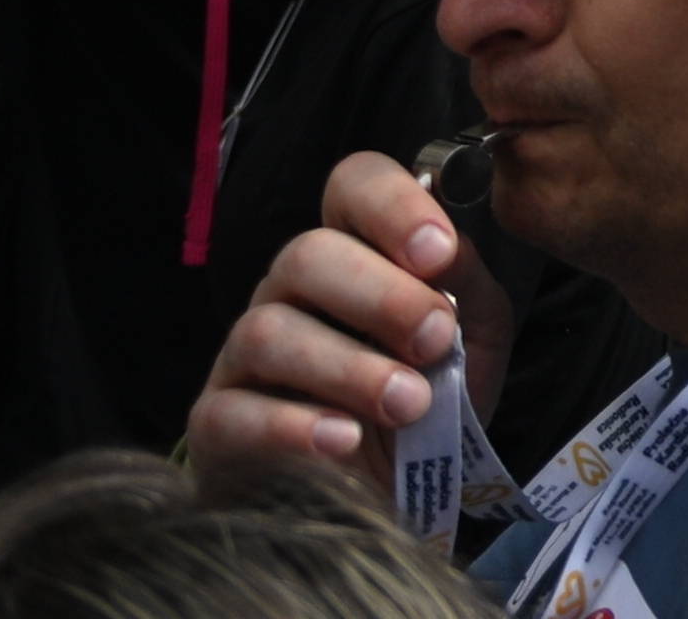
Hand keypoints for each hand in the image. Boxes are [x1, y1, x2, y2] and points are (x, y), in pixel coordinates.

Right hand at [181, 152, 512, 498]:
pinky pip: (234, 411)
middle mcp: (289, 293)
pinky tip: (346, 441)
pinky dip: (294, 426)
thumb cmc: (425, 406)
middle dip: (381, 296)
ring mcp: (243, 357)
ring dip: (348, 367)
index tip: (439, 253)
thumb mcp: (472, 342)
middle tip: (435, 341)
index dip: (392, 206)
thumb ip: (467, 290)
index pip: (352, 187)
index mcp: (355, 256)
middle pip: (306, 255)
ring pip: (267, 330)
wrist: (381, 500)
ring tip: (408, 403)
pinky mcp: (216, 424)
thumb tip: (449, 256)